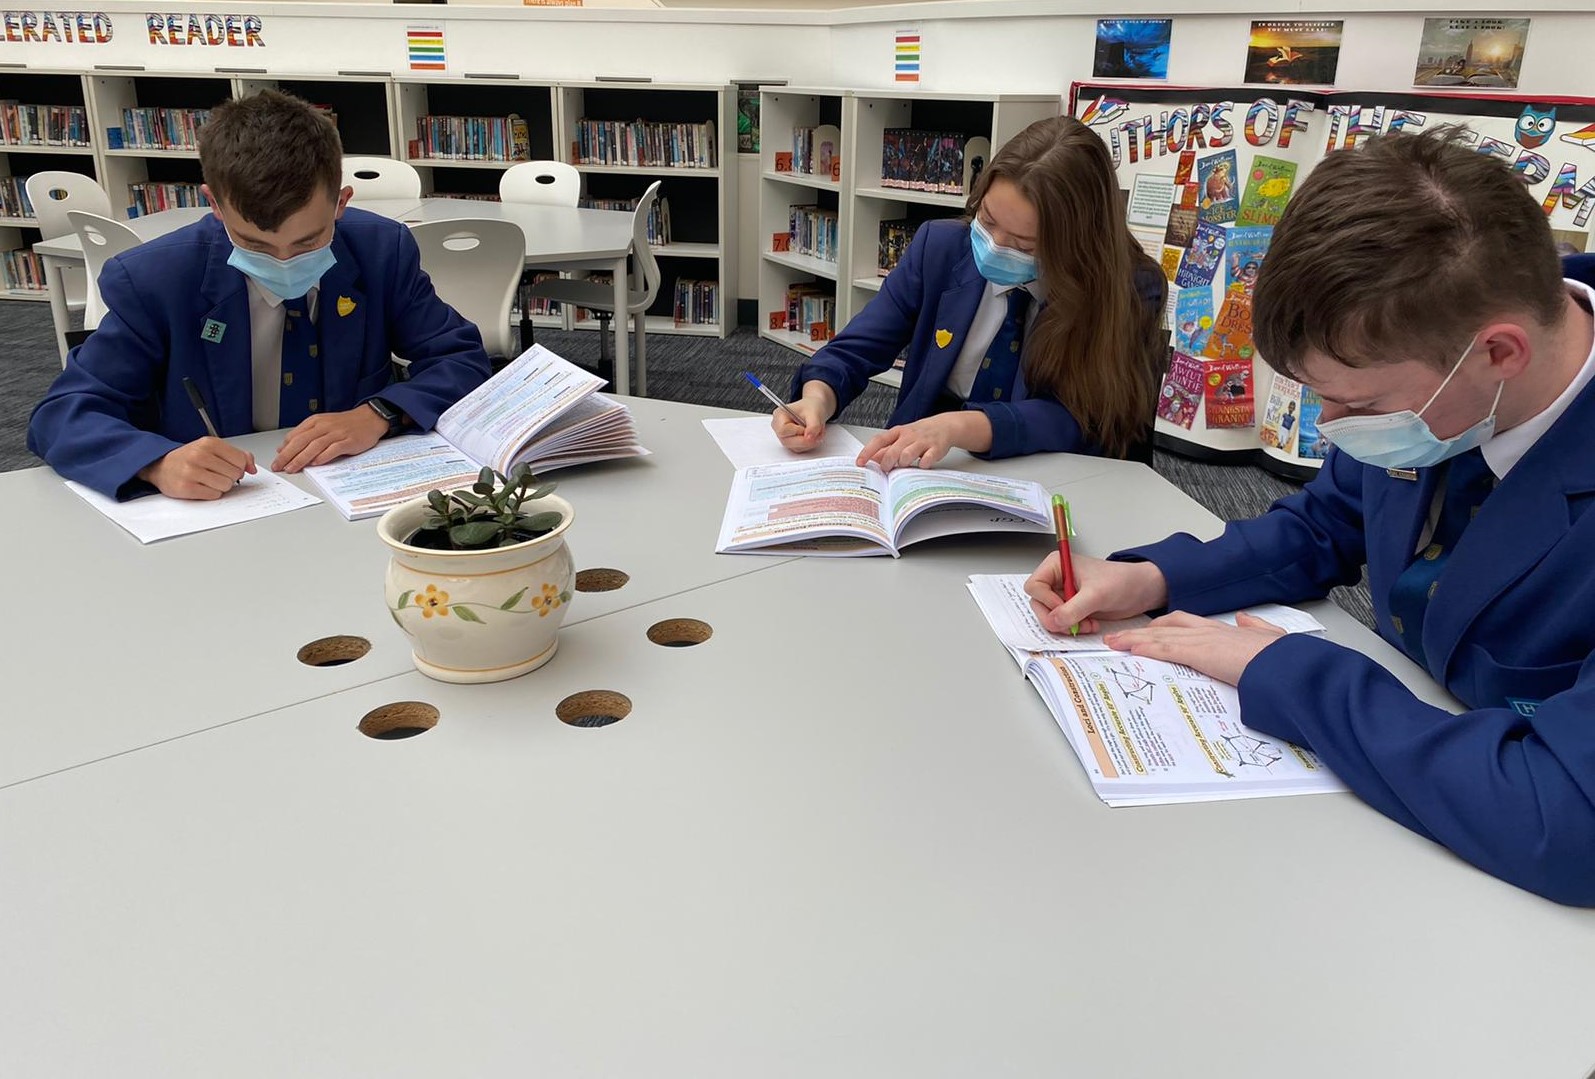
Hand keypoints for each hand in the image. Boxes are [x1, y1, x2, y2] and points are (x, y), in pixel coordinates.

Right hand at [138, 437, 256, 499]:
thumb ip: (236, 455)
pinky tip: (201, 486)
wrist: (160, 466)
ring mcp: (191, 471)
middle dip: (229, 477)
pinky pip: (214, 495)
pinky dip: (211, 493)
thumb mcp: (212, 449)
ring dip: (221, 486)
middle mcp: (199, 455)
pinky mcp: (186, 487)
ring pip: (226, 486)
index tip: (231, 468)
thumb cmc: (189, 458)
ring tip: (208, 480)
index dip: (239, 467)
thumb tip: (252, 468)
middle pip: (234, 474)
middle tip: (216, 474)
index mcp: (208, 443)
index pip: (240, 460)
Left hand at [272, 405, 387, 472]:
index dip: (284, 448)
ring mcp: (336, 434)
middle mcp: (324, 426)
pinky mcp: (348, 441)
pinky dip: (323, 457)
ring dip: (301, 458)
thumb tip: (287, 447)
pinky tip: (315, 464)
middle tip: (278, 466)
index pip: (295, 435)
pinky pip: (333, 449)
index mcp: (315, 421)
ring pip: (314, 446)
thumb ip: (306, 434)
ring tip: (292, 468)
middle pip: (301, 441)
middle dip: (287, 455)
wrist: (369, 418)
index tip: (277, 459)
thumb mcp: (323, 424)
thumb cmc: (345, 424)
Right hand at [773, 381, 835, 451]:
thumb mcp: (814, 413)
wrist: (815, 410)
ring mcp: (784, 437)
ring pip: (795, 447)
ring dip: (810, 442)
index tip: (808, 427)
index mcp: (779, 416)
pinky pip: (800, 449)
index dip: (797, 431)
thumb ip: (813, 425)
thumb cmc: (811, 408)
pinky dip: (810, 444)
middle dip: (806, 439)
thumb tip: (809, 438)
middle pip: (788, 442)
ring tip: (816, 430)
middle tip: (817, 431)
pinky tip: (813, 435)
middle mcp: (778, 428)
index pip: (783, 430)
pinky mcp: (791, 444)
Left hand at [856, 411, 989, 470]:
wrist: (944, 426)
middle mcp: (909, 436)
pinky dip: (923, 464)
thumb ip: (886, 448)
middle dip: (887, 463)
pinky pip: (927, 459)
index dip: (867, 452)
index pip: (879, 441)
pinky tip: (922, 465)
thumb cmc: (919, 434)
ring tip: (904, 467)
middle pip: (892, 451)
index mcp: (898, 432)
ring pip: (907, 454)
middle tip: (886, 470)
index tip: (859, 462)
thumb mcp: (901, 438)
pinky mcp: (936, 448)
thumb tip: (871, 459)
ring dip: (903, 464)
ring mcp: (922, 441)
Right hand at [1024, 553, 1168, 634]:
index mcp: (1057, 565)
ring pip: (1049, 616)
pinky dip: (1073, 628)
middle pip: (1038, 604)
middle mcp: (1057, 579)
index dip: (1046, 601)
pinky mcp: (1071, 608)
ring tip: (1086, 624)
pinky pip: (1061, 623)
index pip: (1034, 586)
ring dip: (1066, 625)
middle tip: (1073, 623)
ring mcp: (1063, 595)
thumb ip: (1073, 609)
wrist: (1141, 591)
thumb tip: (1053, 621)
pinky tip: (1089, 624)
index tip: (1063, 607)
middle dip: (1056, 617)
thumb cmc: (1122, 581)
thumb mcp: (1096, 595)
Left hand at [1103, 611, 1286, 686]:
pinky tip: (1130, 649)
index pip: (1184, 622)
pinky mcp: (1199, 653)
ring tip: (1113, 643)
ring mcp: (1202, 640)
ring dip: (1134, 639)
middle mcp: (1208, 631)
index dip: (1163, 625)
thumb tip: (1246, 618)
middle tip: (1119, 637)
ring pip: (1159, 636)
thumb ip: (1255, 627)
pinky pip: (1165, 649)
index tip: (1148, 630)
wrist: (1285, 663)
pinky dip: (1145, 648)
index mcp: (1222, 630)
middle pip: (1165, 626)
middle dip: (1140, 632)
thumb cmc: (1280, 657)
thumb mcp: (1269, 638)